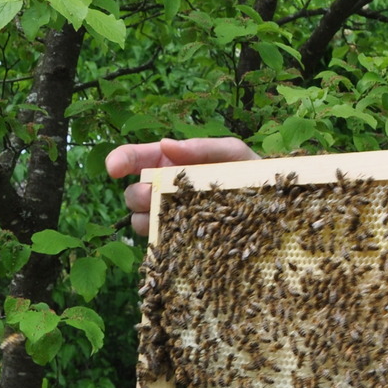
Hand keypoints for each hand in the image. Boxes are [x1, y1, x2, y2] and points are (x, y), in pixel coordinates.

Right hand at [105, 136, 259, 236]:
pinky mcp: (180, 241)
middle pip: (133, 194)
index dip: (120, 160)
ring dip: (149, 218)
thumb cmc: (250, 172)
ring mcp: (170, 217)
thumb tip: (166, 144)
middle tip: (155, 195)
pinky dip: (162, 239)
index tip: (113, 169)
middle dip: (138, 194)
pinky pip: (159, 242)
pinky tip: (180, 237)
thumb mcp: (232, 153)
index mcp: (171, 163)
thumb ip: (203, 148)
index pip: (135, 158)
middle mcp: (165, 190)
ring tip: (174, 217)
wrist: (273, 207)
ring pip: (140, 220)